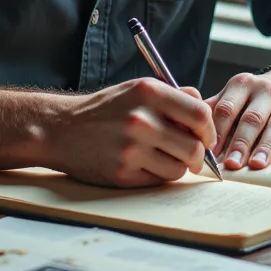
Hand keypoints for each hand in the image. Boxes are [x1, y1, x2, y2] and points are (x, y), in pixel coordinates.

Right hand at [43, 77, 215, 188]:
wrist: (61, 129)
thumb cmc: (105, 109)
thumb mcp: (137, 89)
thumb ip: (173, 96)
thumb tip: (206, 112)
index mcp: (149, 92)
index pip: (200, 114)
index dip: (208, 129)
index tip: (206, 136)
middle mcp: (141, 119)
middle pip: (194, 147)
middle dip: (198, 154)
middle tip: (191, 155)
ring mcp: (131, 149)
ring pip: (179, 168)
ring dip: (178, 166)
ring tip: (163, 158)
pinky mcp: (123, 173)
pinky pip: (159, 181)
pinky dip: (158, 176)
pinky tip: (145, 165)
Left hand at [207, 68, 270, 170]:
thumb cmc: (254, 95)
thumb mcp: (234, 93)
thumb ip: (213, 107)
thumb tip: (184, 126)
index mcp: (242, 84)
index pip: (227, 107)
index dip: (218, 130)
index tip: (209, 151)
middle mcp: (265, 91)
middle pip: (251, 119)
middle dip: (240, 143)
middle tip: (230, 164)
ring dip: (266, 147)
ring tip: (257, 165)